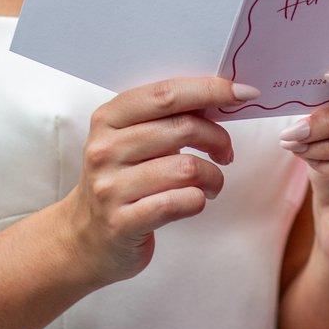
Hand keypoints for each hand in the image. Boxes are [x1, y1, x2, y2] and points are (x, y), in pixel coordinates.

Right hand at [64, 76, 248, 287]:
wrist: (85, 238)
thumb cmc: (121, 181)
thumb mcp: (131, 140)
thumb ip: (166, 118)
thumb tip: (221, 98)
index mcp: (109, 119)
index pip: (166, 94)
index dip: (210, 90)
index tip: (243, 94)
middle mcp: (105, 149)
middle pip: (182, 128)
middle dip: (217, 139)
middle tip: (225, 152)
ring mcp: (110, 187)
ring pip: (186, 169)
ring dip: (213, 176)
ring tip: (212, 184)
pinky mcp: (122, 222)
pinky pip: (181, 203)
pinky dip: (200, 200)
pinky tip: (195, 201)